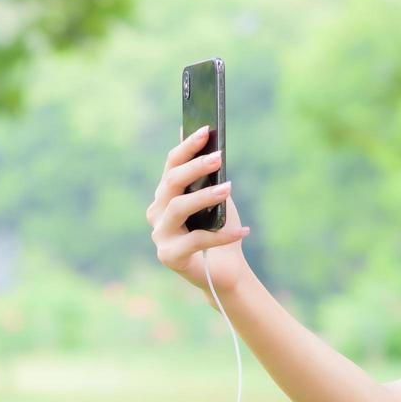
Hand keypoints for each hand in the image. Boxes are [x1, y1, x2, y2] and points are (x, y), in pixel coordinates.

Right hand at [148, 123, 251, 305]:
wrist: (226, 270)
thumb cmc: (220, 230)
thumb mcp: (216, 198)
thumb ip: (208, 174)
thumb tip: (207, 138)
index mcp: (165, 195)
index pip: (171, 165)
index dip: (187, 147)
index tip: (206, 130)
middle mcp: (157, 213)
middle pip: (171, 183)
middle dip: (195, 167)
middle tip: (218, 157)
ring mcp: (160, 235)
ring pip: (178, 208)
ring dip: (205, 196)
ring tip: (229, 188)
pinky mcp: (169, 256)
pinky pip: (196, 240)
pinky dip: (222, 235)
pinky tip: (243, 231)